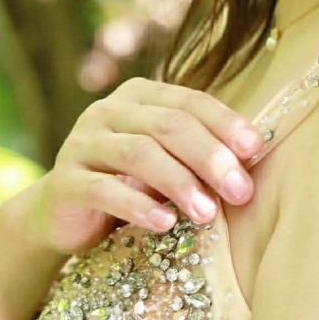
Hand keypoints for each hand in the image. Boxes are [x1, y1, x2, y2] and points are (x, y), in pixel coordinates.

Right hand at [18, 76, 264, 256]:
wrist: (63, 215)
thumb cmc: (129, 184)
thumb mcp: (165, 162)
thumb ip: (197, 152)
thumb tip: (253, 156)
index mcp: (139, 95)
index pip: (188, 101)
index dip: (224, 123)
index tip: (255, 149)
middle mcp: (107, 110)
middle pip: (168, 125)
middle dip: (209, 157)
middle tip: (240, 190)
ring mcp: (81, 143)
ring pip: (138, 153)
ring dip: (180, 182)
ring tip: (208, 213)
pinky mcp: (63, 181)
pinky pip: (104, 190)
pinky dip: (138, 206)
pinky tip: (164, 224)